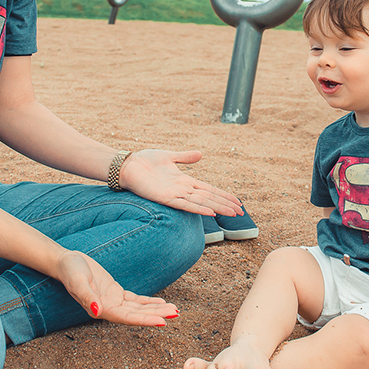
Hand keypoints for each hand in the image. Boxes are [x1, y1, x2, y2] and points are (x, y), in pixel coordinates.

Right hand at [56, 250, 179, 327]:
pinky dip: (148, 302)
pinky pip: (135, 300)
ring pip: (138, 308)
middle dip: (156, 314)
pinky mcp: (116, 293)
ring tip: (173, 310)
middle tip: (175, 314)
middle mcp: (109, 308)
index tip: (162, 322)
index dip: (145, 320)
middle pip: (137, 314)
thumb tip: (97, 311)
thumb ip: (86, 297)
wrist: (66, 262)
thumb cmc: (70, 271)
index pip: (127, 317)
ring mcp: (113, 301)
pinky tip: (161, 303)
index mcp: (101, 309)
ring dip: (155, 309)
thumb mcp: (77, 281)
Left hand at [118, 149, 242, 216]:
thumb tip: (200, 154)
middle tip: (241, 212)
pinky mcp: (165, 198)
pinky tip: (210, 213)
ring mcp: (175, 195)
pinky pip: (185, 205)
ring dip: (217, 208)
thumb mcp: (169, 155)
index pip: (209, 190)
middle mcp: (182, 190)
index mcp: (185, 181)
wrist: (128, 165)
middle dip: (225, 204)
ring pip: (201, 203)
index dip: (223, 195)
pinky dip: (198, 209)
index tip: (237, 201)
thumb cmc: (145, 160)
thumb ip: (185, 157)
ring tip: (232, 214)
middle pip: (209, 198)